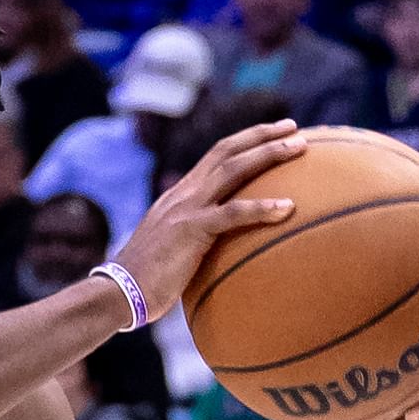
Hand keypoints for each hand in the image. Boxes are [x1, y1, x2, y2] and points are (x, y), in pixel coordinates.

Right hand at [110, 121, 303, 322]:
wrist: (119, 291)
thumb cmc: (147, 280)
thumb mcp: (173, 247)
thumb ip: (195, 237)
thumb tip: (220, 248)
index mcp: (180, 195)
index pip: (216, 156)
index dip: (245, 141)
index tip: (273, 133)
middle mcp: (183, 193)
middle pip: (227, 151)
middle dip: (262, 134)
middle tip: (294, 128)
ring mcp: (186, 209)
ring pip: (233, 169)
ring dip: (269, 154)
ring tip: (300, 148)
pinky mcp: (190, 230)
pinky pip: (232, 214)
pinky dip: (261, 207)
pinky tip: (287, 207)